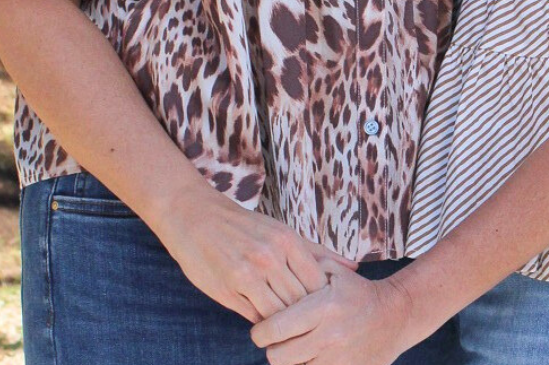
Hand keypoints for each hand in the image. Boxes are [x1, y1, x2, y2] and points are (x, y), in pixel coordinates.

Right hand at [149, 188, 354, 322]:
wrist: (195, 216)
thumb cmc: (243, 226)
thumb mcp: (281, 231)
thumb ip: (317, 252)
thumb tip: (354, 268)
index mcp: (287, 241)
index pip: (317, 284)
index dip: (322, 303)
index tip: (323, 310)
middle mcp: (269, 257)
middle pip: (300, 302)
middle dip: (307, 318)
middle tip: (312, 328)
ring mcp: (247, 274)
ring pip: (279, 314)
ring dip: (285, 325)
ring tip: (291, 331)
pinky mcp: (228, 288)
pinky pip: (255, 317)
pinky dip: (264, 323)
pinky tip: (267, 323)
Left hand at [251, 269, 413, 364]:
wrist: (395, 316)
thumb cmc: (358, 292)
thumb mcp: (334, 272)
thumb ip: (304, 268)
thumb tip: (274, 273)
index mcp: (323, 308)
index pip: (276, 328)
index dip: (261, 331)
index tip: (261, 329)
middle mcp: (330, 336)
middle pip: (279, 356)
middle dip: (273, 348)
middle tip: (277, 339)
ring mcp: (338, 359)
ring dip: (290, 360)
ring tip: (295, 346)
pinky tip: (310, 355)